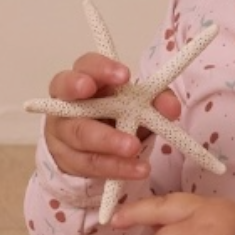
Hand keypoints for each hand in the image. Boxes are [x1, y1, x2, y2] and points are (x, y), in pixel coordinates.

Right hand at [42, 54, 181, 182]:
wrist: (96, 149)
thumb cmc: (115, 115)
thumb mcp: (137, 105)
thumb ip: (156, 101)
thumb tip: (171, 107)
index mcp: (85, 79)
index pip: (86, 65)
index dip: (101, 68)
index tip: (125, 76)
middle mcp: (66, 102)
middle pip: (67, 94)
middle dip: (84, 95)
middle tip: (108, 99)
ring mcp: (62, 132)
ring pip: (79, 134)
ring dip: (108, 141)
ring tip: (133, 148)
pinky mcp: (67, 159)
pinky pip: (90, 163)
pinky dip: (116, 167)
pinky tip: (137, 169)